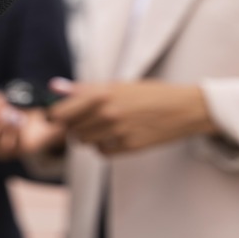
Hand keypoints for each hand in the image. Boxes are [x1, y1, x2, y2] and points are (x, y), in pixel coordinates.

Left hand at [48, 79, 216, 154]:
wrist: (183, 108)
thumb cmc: (150, 93)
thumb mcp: (117, 85)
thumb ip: (84, 89)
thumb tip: (55, 86)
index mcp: (102, 94)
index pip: (61, 113)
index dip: (56, 116)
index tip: (58, 117)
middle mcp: (108, 113)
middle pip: (71, 130)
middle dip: (74, 126)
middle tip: (85, 120)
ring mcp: (118, 131)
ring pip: (85, 142)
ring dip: (89, 137)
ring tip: (102, 127)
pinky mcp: (129, 147)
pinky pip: (103, 152)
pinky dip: (104, 147)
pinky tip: (114, 137)